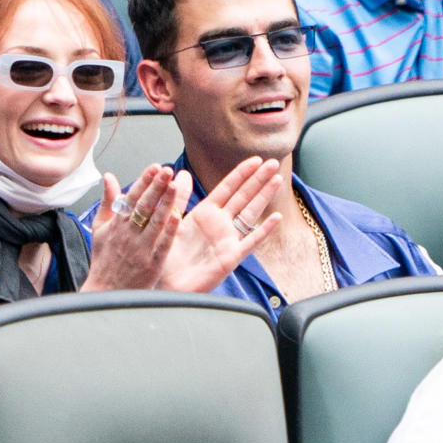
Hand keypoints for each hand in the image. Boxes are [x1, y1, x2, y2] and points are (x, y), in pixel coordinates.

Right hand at [82, 164, 185, 290]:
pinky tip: (176, 216)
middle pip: (143, 206)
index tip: (155, 167)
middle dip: (156, 186)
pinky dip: (168, 231)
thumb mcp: (100, 229)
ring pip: (154, 222)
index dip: (144, 181)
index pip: (131, 197)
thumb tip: (108, 176)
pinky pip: (161, 245)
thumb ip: (107, 202)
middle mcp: (127, 234)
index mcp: (116, 224)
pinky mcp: (151, 265)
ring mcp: (140, 249)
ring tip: (176, 185)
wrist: (106, 292)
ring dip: (165, 203)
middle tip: (167, 170)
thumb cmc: (103, 260)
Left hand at [159, 156, 282, 291]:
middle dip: (258, 179)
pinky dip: (263, 231)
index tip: (255, 159)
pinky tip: (276, 217)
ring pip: (250, 213)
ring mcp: (227, 240)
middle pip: (243, 197)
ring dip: (264, 197)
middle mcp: (219, 224)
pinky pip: (250, 242)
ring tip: (277, 180)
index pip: (227, 188)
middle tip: (274, 162)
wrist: (165, 283)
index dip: (242, 173)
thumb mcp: (170, 221)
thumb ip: (178, 198)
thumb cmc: (166, 256)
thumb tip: (181, 173)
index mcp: (204, 213)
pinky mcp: (230, 257)